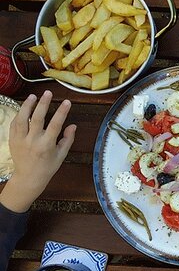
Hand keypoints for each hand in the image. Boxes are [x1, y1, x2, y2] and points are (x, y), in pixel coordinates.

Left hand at [0, 91, 75, 212]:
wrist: (29, 177)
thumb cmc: (47, 167)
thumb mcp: (61, 155)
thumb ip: (67, 140)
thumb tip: (73, 126)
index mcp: (47, 145)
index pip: (56, 124)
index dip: (62, 112)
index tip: (66, 102)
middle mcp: (33, 141)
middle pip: (37, 118)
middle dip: (43, 104)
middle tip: (48, 93)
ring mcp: (21, 140)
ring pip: (22, 119)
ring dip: (27, 106)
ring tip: (33, 96)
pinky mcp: (12, 140)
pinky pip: (14, 124)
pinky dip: (19, 115)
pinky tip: (24, 109)